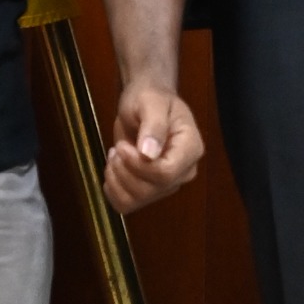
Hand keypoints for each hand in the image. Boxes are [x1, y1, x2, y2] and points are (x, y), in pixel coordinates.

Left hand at [104, 78, 204, 216]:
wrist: (143, 103)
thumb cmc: (150, 98)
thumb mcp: (151, 103)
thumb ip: (153, 126)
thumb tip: (149, 154)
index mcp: (190, 149)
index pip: (166, 173)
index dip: (138, 165)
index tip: (123, 147)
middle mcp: (183, 171)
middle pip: (150, 190)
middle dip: (124, 170)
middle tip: (117, 148)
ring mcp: (166, 184)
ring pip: (137, 200)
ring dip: (116, 178)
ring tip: (115, 155)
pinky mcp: (149, 190)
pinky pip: (127, 204)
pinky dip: (113, 190)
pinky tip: (113, 169)